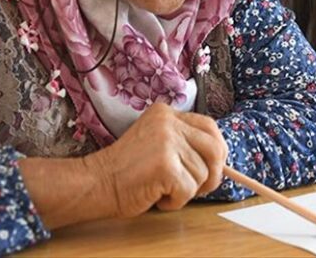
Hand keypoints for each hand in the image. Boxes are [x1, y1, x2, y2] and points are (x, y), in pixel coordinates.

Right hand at [85, 103, 227, 216]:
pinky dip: (175, 201)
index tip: (215, 167)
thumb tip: (219, 163)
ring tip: (161, 189)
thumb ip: (183, 144)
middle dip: (213, 173)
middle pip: (214, 148)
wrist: (96, 183)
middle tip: (199, 188)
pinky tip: (156, 196)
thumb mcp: (157, 144)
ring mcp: (167, 142)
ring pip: (202, 174)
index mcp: (166, 114)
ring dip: (186, 191)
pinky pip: (188, 190)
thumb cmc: (125, 171)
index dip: (218, 149)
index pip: (209, 126)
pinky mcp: (166, 165)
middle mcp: (168, 123)